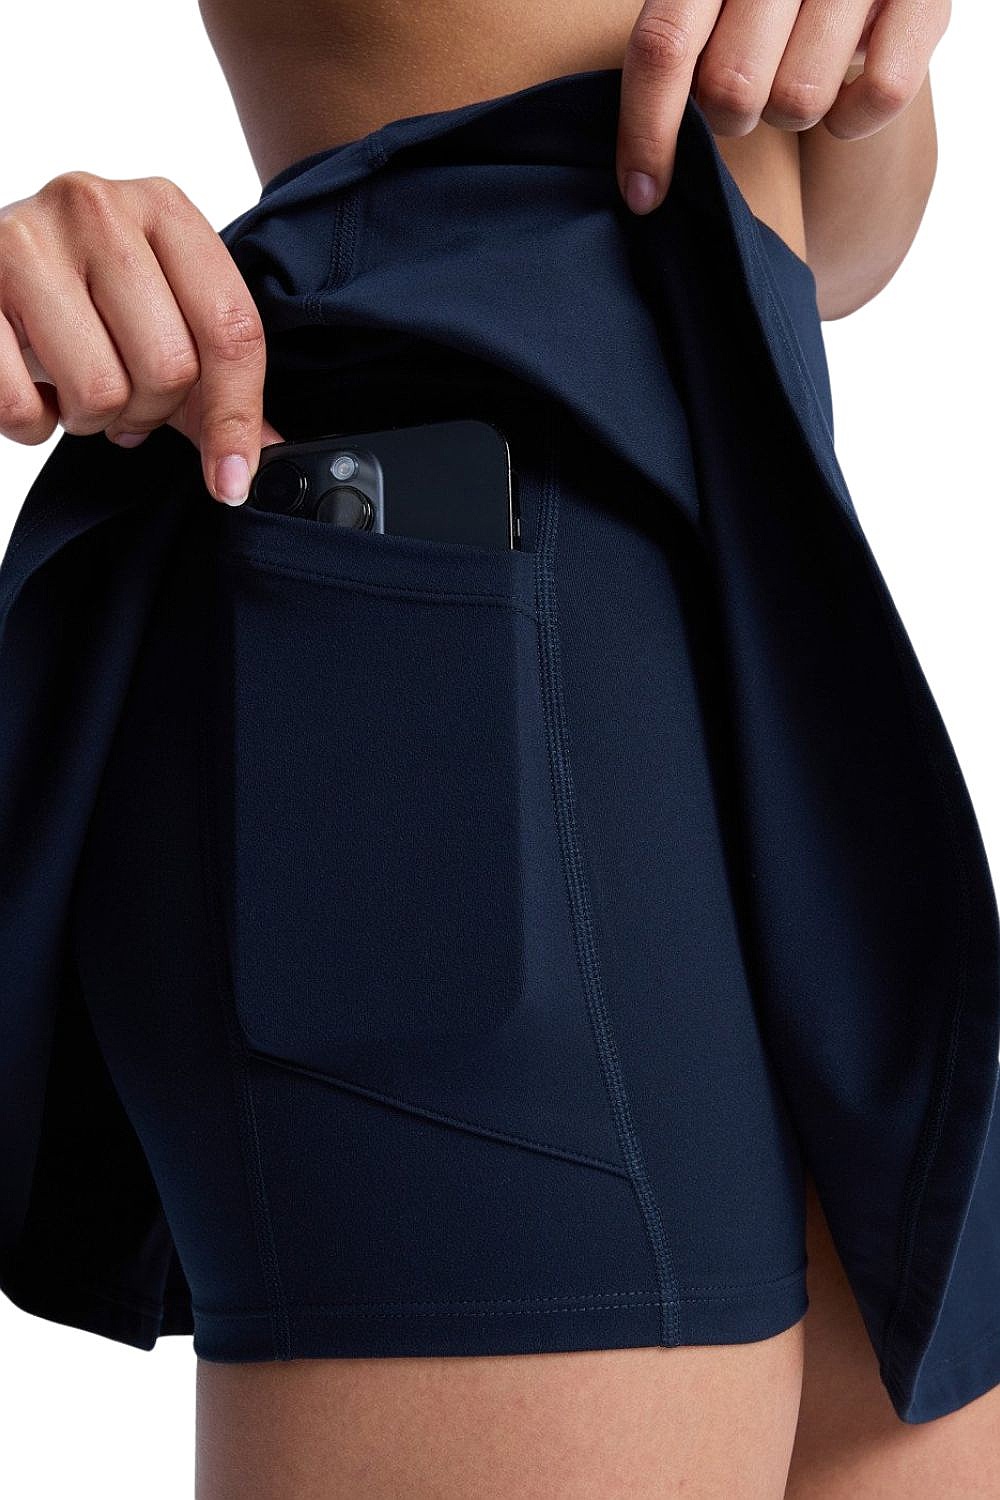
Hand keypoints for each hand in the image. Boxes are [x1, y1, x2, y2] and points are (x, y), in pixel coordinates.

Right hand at [0, 172, 283, 503]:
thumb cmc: (78, 289)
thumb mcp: (155, 312)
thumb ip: (212, 384)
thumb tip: (257, 461)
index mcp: (164, 208)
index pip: (233, 329)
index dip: (236, 418)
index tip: (232, 478)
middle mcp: (98, 208)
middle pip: (170, 368)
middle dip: (149, 412)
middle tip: (124, 400)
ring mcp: (28, 241)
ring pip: (100, 391)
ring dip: (92, 418)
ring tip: (74, 386)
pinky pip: (24, 407)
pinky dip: (33, 423)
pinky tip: (33, 389)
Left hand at [616, 0, 950, 213]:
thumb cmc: (769, 6)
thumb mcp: (715, 10)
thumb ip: (677, 53)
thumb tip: (637, 176)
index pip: (664, 45)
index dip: (646, 130)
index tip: (642, 195)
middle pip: (731, 88)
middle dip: (732, 115)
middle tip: (750, 91)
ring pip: (799, 99)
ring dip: (793, 113)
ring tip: (801, 74)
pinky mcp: (926, 1)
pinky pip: (878, 98)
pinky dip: (854, 119)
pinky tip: (847, 94)